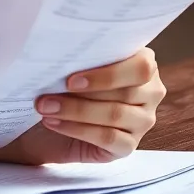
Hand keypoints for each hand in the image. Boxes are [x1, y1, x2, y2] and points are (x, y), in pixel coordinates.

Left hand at [0, 47, 165, 165]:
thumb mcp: (72, 64)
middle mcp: (150, 92)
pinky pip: (108, 138)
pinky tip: (53, 122)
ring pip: (114, 115)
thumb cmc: (63, 84)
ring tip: (44, 108)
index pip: (141, 67)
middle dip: (81, 95)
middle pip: (126, 92)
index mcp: (142, 64)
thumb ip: (78, 55)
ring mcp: (143, 121)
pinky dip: (77, 130)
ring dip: (74, 111)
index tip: (71, 79)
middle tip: (45, 95)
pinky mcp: (129, 146)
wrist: (48, 120)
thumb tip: (59, 47)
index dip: (108, 74)